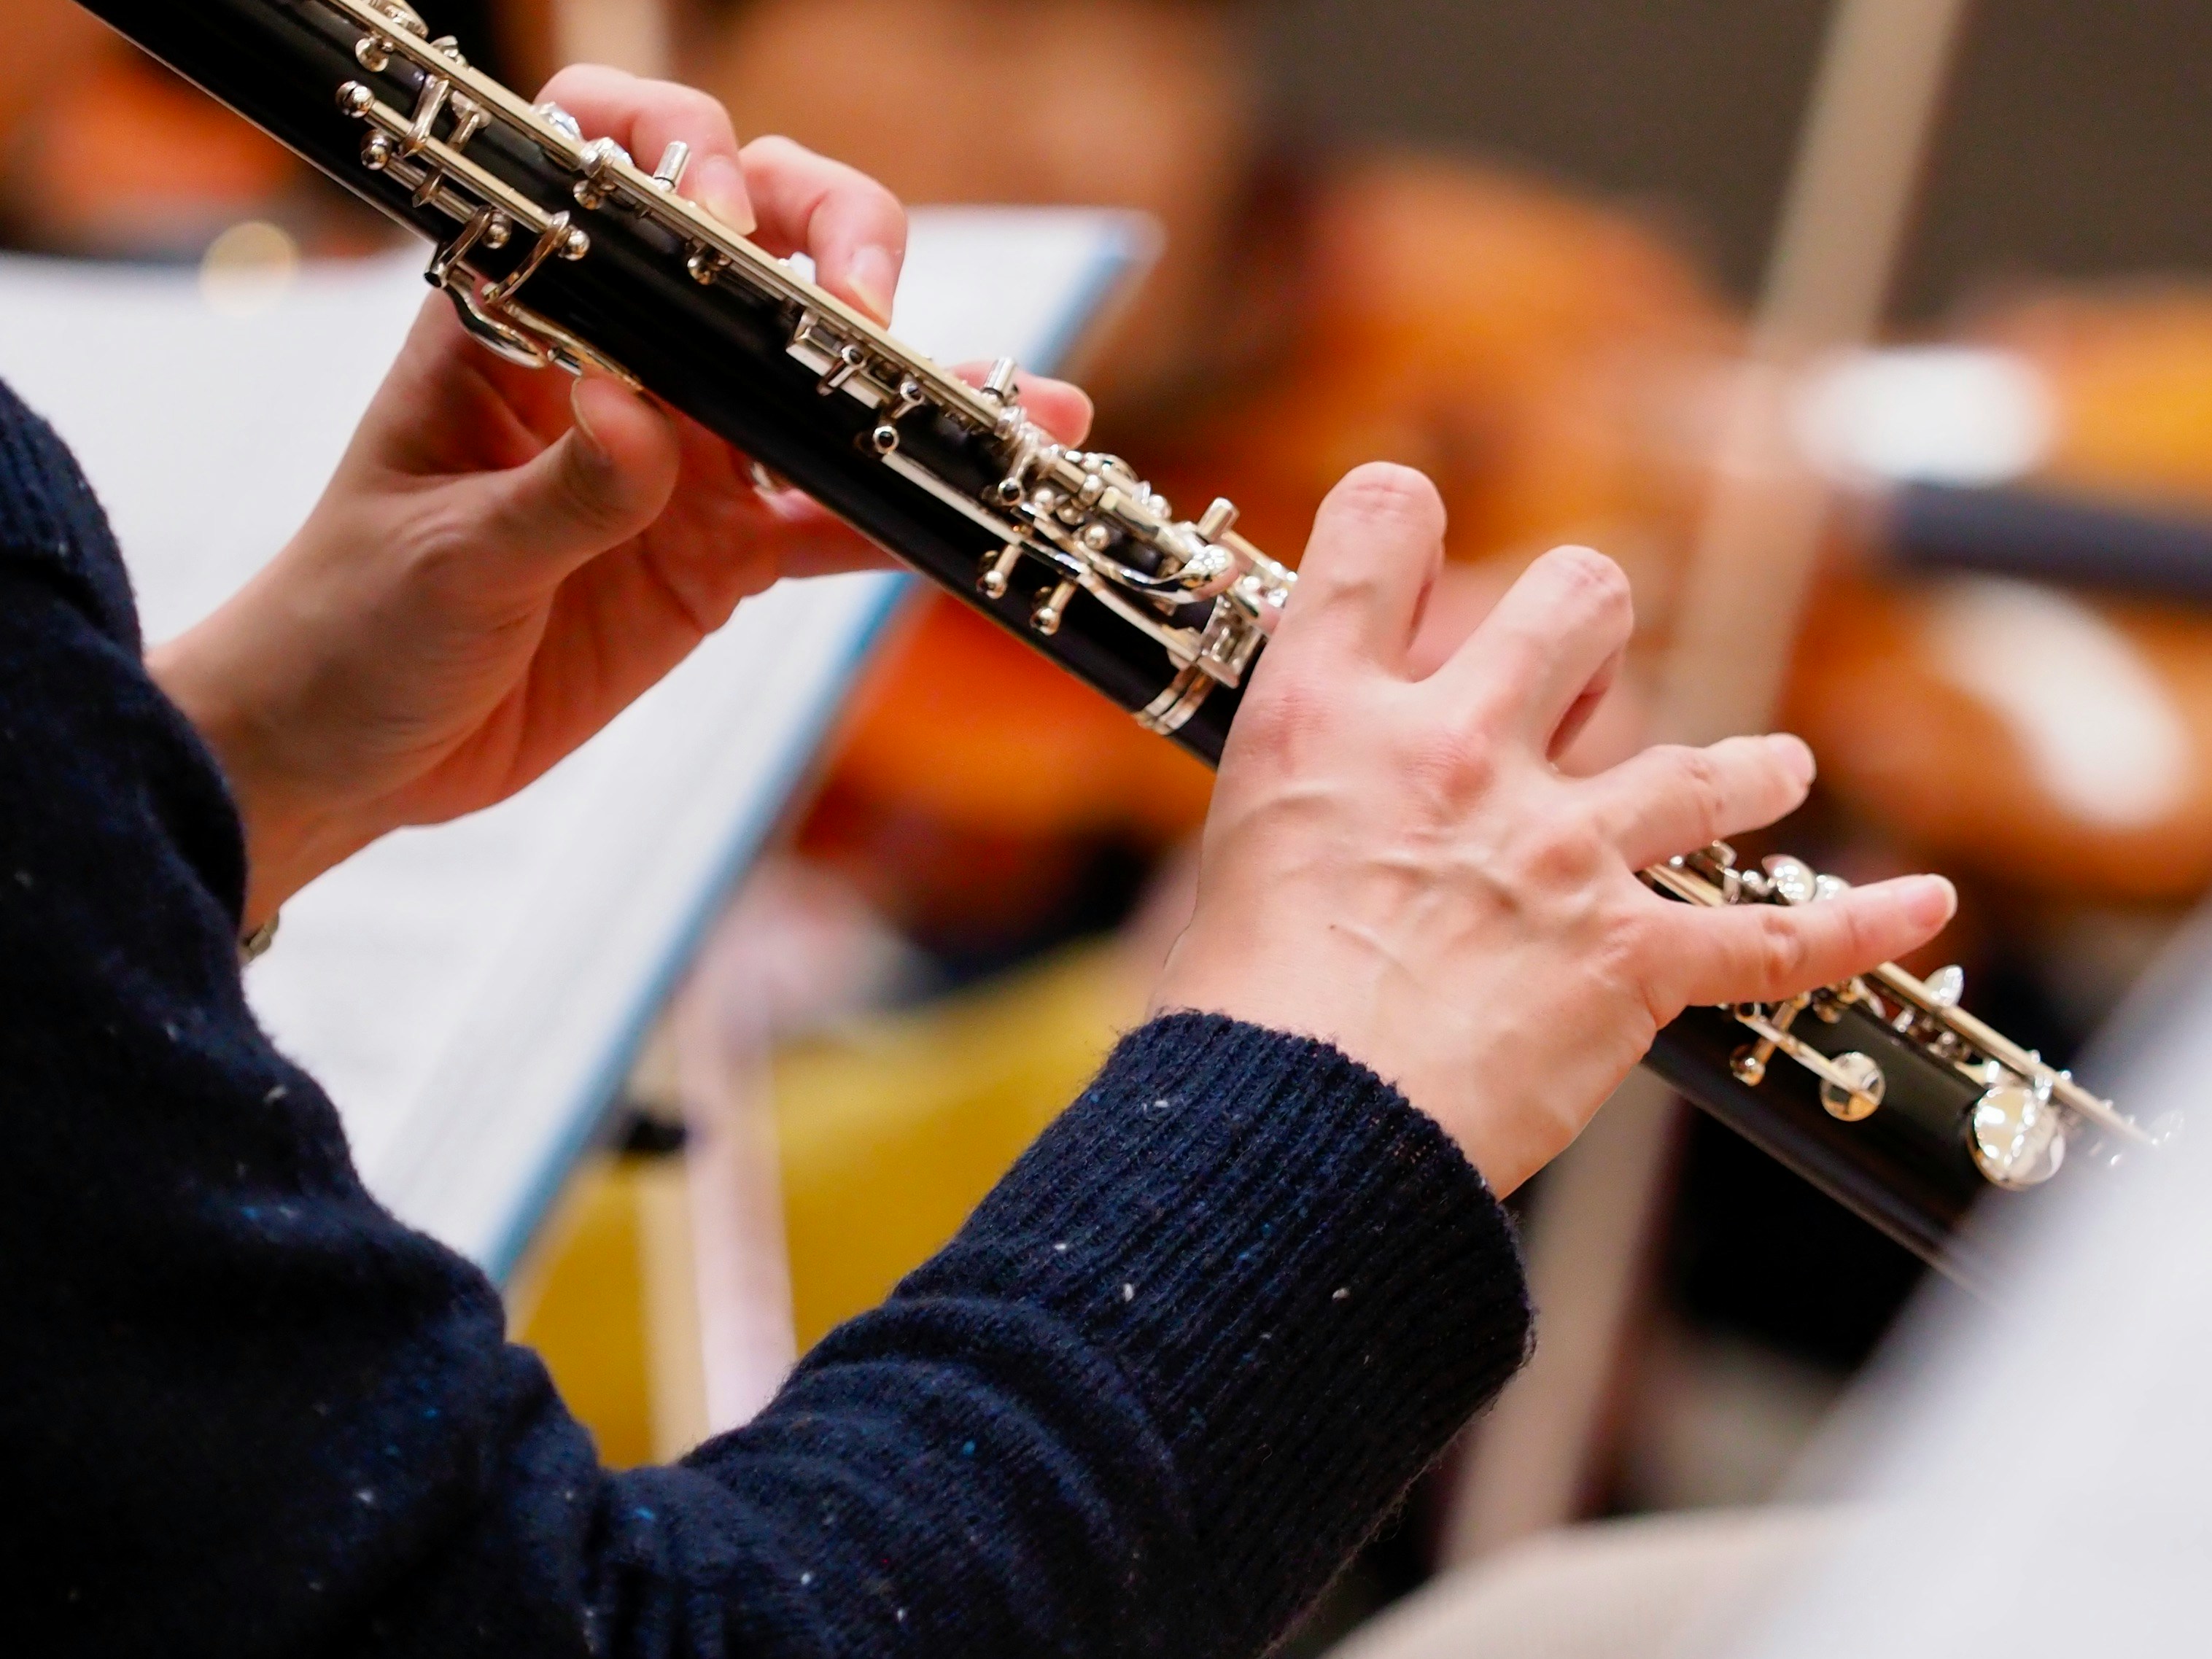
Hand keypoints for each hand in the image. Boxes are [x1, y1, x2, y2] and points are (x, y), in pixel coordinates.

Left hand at [148, 66, 1091, 928]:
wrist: (351, 755)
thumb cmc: (355, 625)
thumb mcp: (444, 561)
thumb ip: (554, 493)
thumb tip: (640, 421)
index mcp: (520, 321)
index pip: (606, 177)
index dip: (677, 156)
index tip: (725, 211)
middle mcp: (620, 366)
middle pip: (751, 257)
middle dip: (833, 246)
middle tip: (867, 308)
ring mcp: (684, 461)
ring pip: (820, 391)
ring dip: (919, 391)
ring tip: (1022, 407)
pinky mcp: (722, 557)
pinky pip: (832, 528)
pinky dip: (906, 526)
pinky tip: (977, 516)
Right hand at [1150, 464, 1955, 1194]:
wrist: (1293, 1133)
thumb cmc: (1236, 1017)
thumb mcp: (1234, 854)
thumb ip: (1303, 791)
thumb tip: (1326, 800)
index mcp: (1327, 714)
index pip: (1379, 526)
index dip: (1399, 520)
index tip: (1409, 544)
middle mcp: (1454, 751)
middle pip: (1574, 598)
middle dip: (1588, 622)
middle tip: (1581, 673)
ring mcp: (1556, 847)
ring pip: (1700, 760)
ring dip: (1744, 765)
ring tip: (1770, 769)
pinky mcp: (1629, 956)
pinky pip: (1777, 938)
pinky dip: (1857, 926)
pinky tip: (1922, 904)